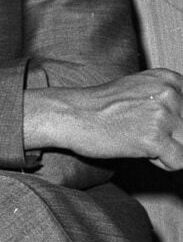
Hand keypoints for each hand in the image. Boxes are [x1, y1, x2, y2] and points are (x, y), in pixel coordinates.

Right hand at [23, 69, 182, 169]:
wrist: (70, 114)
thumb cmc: (100, 106)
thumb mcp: (140, 88)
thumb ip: (168, 98)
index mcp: (169, 79)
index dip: (175, 121)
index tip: (150, 120)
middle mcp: (170, 93)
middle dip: (172, 136)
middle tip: (140, 130)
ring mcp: (163, 115)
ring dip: (168, 149)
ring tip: (140, 140)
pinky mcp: (154, 138)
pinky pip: (180, 161)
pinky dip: (164, 163)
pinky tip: (141, 151)